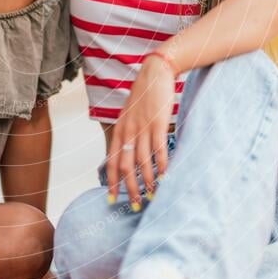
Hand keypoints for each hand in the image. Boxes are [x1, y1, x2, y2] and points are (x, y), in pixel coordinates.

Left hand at [106, 55, 175, 208]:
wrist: (155, 73)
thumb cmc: (144, 95)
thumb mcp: (130, 114)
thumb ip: (128, 133)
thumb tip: (129, 152)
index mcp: (119, 130)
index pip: (111, 162)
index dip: (111, 183)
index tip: (111, 200)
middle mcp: (128, 132)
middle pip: (125, 167)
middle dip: (129, 189)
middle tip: (135, 206)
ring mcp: (142, 128)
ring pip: (142, 162)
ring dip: (147, 182)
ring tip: (152, 197)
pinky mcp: (158, 124)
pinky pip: (158, 150)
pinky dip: (162, 166)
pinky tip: (165, 178)